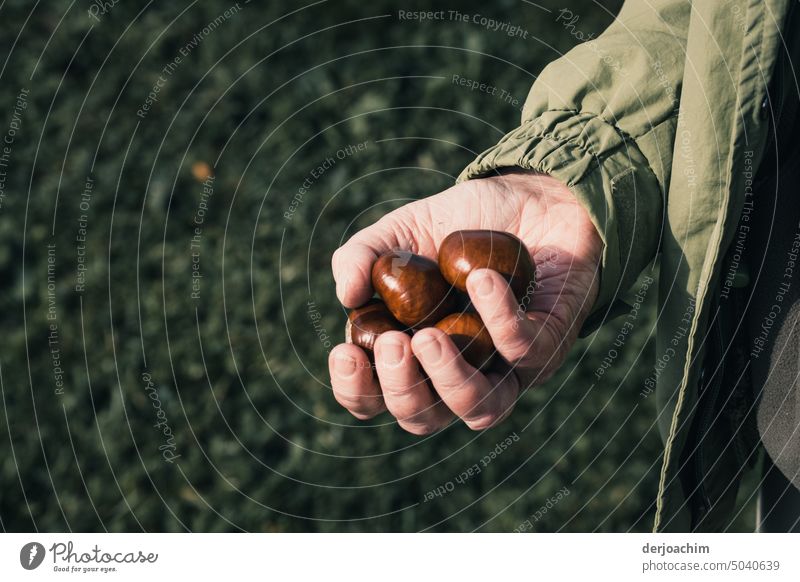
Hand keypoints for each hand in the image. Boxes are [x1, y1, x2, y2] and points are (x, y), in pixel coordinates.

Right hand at [329, 170, 601, 433]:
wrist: (523, 197)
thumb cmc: (454, 225)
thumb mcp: (398, 232)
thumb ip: (361, 256)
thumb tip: (346, 297)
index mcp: (410, 354)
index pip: (376, 397)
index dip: (356, 390)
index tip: (344, 353)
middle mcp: (455, 371)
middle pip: (423, 417)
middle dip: (403, 388)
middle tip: (394, 342)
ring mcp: (503, 365)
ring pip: (480, 408)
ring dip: (450, 380)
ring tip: (429, 337)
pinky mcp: (547, 342)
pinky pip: (524, 349)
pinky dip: (499, 318)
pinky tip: (480, 279)